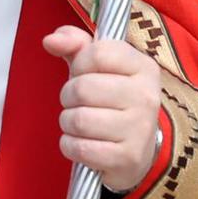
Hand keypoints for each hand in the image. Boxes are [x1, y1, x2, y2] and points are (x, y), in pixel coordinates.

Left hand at [44, 26, 160, 193]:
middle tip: (76, 102)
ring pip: (79, 120)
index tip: (81, 73)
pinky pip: (80, 148)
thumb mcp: (98, 65)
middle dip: (68, 96)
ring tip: (78, 122)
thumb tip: (50, 40)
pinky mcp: (128, 158)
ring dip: (67, 122)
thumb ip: (74, 43)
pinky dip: (70, 145)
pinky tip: (80, 142)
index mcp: (143, 66)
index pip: (97, 53)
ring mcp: (140, 129)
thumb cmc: (111, 98)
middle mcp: (146, 96)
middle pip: (83, 88)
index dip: (79, 63)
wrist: (137, 147)